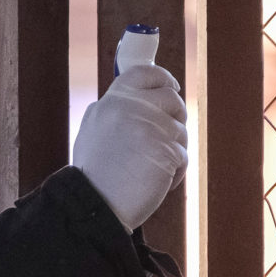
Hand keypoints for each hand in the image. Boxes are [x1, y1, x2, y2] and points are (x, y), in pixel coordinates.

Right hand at [72, 64, 188, 230]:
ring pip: (180, 130)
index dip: (164, 79)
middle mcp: (134, 107)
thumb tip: (132, 98)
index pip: (146, 73)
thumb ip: (111, 111)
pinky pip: (183, 155)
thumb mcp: (92, 131)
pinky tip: (155, 183)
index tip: (172, 88)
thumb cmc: (94, 174)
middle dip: (175, 118)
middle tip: (164, 139)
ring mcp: (153, 127)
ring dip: (172, 151)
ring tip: (151, 170)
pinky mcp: (167, 149)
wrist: (95, 203)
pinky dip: (175, 172)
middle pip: (172, 99)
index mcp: (114, 100)